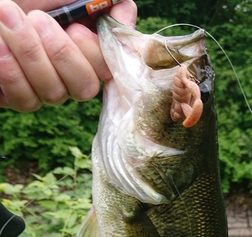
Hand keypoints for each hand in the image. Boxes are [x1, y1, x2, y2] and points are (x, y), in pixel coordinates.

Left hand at [0, 0, 136, 111]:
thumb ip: (102, 2)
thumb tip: (125, 17)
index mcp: (88, 50)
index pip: (109, 67)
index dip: (96, 54)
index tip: (75, 27)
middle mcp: (72, 75)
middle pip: (86, 87)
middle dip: (63, 54)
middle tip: (38, 19)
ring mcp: (48, 90)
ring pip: (55, 93)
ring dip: (30, 53)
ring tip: (7, 15)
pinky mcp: (22, 99)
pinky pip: (26, 99)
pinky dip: (11, 69)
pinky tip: (0, 43)